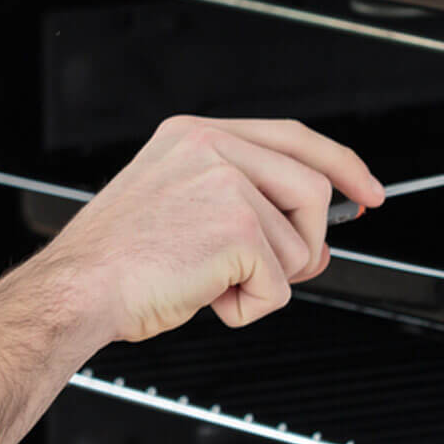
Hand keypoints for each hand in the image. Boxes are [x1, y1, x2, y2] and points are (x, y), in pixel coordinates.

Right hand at [47, 115, 383, 341]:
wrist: (77, 288)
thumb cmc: (112, 260)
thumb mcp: (175, 207)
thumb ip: (243, 205)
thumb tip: (311, 239)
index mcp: (192, 137)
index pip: (291, 136)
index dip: (339, 164)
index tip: (366, 189)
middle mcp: (211, 149)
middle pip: (312, 189)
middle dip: (307, 241)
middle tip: (273, 270)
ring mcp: (227, 184)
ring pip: (300, 244)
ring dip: (264, 280)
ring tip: (209, 280)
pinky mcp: (238, 228)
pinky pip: (280, 285)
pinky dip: (248, 307)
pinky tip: (205, 295)